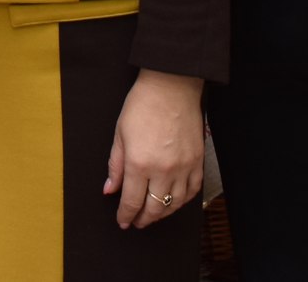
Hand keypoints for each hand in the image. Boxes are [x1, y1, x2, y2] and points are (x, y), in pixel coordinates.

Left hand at [106, 70, 204, 228]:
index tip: (123, 221)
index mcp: (138, 163)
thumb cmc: (142, 105)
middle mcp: (162, 170)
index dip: (126, 215)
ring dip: (163, 213)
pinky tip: (174, 201)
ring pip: (174, 204)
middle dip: (143, 219)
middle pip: (154, 208)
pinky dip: (182, 201)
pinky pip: (192, 191)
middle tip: (137, 221)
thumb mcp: (119, 134)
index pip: (131, 201)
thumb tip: (110, 189)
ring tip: (153, 214)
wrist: (171, 86)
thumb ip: (115, 166)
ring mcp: (183, 167)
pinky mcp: (197, 161)